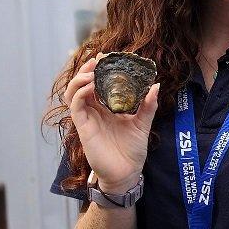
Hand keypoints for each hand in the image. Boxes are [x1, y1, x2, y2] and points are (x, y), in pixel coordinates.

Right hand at [62, 53, 159, 190]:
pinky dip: (80, 93)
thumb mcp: (143, 124)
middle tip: (98, 59)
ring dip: (79, 79)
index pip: (98, 83)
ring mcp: (88, 118)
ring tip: (91, 71)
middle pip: (83, 84)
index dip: (99, 69)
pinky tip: (90, 86)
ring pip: (73, 92)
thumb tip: (155, 86)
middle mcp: (95, 111)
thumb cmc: (132, 151)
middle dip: (88, 69)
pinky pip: (75, 106)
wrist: (127, 173)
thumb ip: (148, 105)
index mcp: (107, 107)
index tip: (107, 56)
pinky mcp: (83, 128)